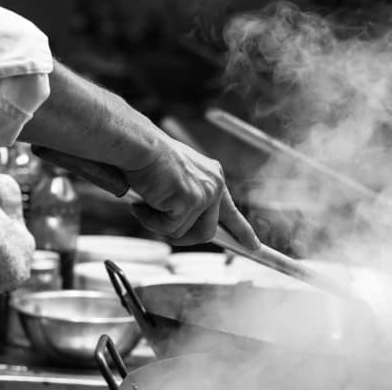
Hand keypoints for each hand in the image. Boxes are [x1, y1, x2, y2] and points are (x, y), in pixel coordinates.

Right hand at [124, 136, 259, 249]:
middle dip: (183, 237)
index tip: (253, 246)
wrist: (138, 145)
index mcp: (213, 176)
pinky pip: (169, 228)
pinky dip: (150, 220)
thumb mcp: (174, 179)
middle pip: (207, 232)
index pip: (230, 211)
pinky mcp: (190, 201)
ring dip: (158, 224)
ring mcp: (204, 194)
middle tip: (160, 228)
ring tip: (144, 204)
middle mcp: (214, 184)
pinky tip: (142, 203)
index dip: (242, 230)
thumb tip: (180, 228)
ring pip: (183, 233)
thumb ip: (185, 200)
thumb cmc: (148, 159)